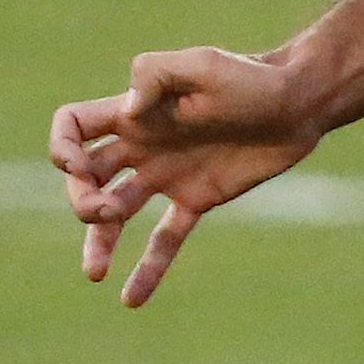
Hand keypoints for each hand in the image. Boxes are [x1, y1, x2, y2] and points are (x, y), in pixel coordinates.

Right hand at [48, 47, 321, 306]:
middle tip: (104, 212)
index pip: (74, 126)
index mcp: (138, 111)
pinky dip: (148, 268)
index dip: (62, 147)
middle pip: (86, 177)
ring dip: (98, 242)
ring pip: (116, 215)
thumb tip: (125, 113)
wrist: (302, 102)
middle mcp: (146, 144)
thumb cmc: (254, 76)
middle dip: (80, 200)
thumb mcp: (203, 65)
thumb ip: (156, 75)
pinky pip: (164, 239)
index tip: (78, 166)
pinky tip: (130, 299)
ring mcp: (170, 174)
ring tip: (96, 273)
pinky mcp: (198, 198)